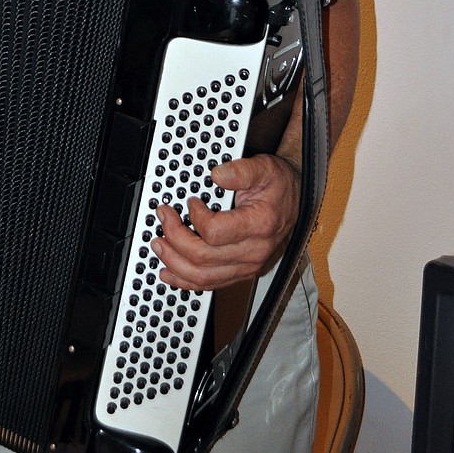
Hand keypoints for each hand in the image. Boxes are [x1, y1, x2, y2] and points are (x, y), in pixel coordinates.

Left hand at [151, 153, 300, 291]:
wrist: (294, 200)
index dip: (195, 217)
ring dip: (174, 262)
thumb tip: (217, 175)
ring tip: (159, 245)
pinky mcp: (240, 272)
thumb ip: (241, 170)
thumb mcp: (264, 168)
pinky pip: (209, 284)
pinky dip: (185, 281)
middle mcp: (253, 251)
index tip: (191, 201)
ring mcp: (246, 266)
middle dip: (174, 237)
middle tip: (163, 217)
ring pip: (203, 277)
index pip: (215, 233)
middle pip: (203, 258)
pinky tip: (169, 272)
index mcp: (259, 225)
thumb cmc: (278, 185)